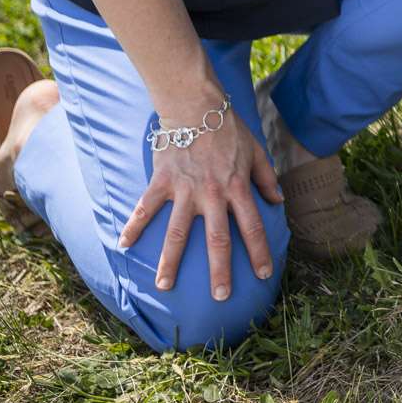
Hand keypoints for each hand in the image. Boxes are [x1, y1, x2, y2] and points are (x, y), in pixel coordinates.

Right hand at [118, 100, 283, 300]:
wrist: (196, 105)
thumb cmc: (228, 128)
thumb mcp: (256, 151)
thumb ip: (266, 178)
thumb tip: (278, 201)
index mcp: (237, 188)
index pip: (252, 227)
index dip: (259, 252)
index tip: (264, 274)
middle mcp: (212, 194)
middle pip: (217, 240)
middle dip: (220, 271)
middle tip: (220, 296)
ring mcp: (185, 190)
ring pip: (178, 233)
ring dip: (171, 262)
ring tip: (165, 286)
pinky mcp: (162, 182)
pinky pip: (145, 208)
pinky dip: (133, 227)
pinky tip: (123, 245)